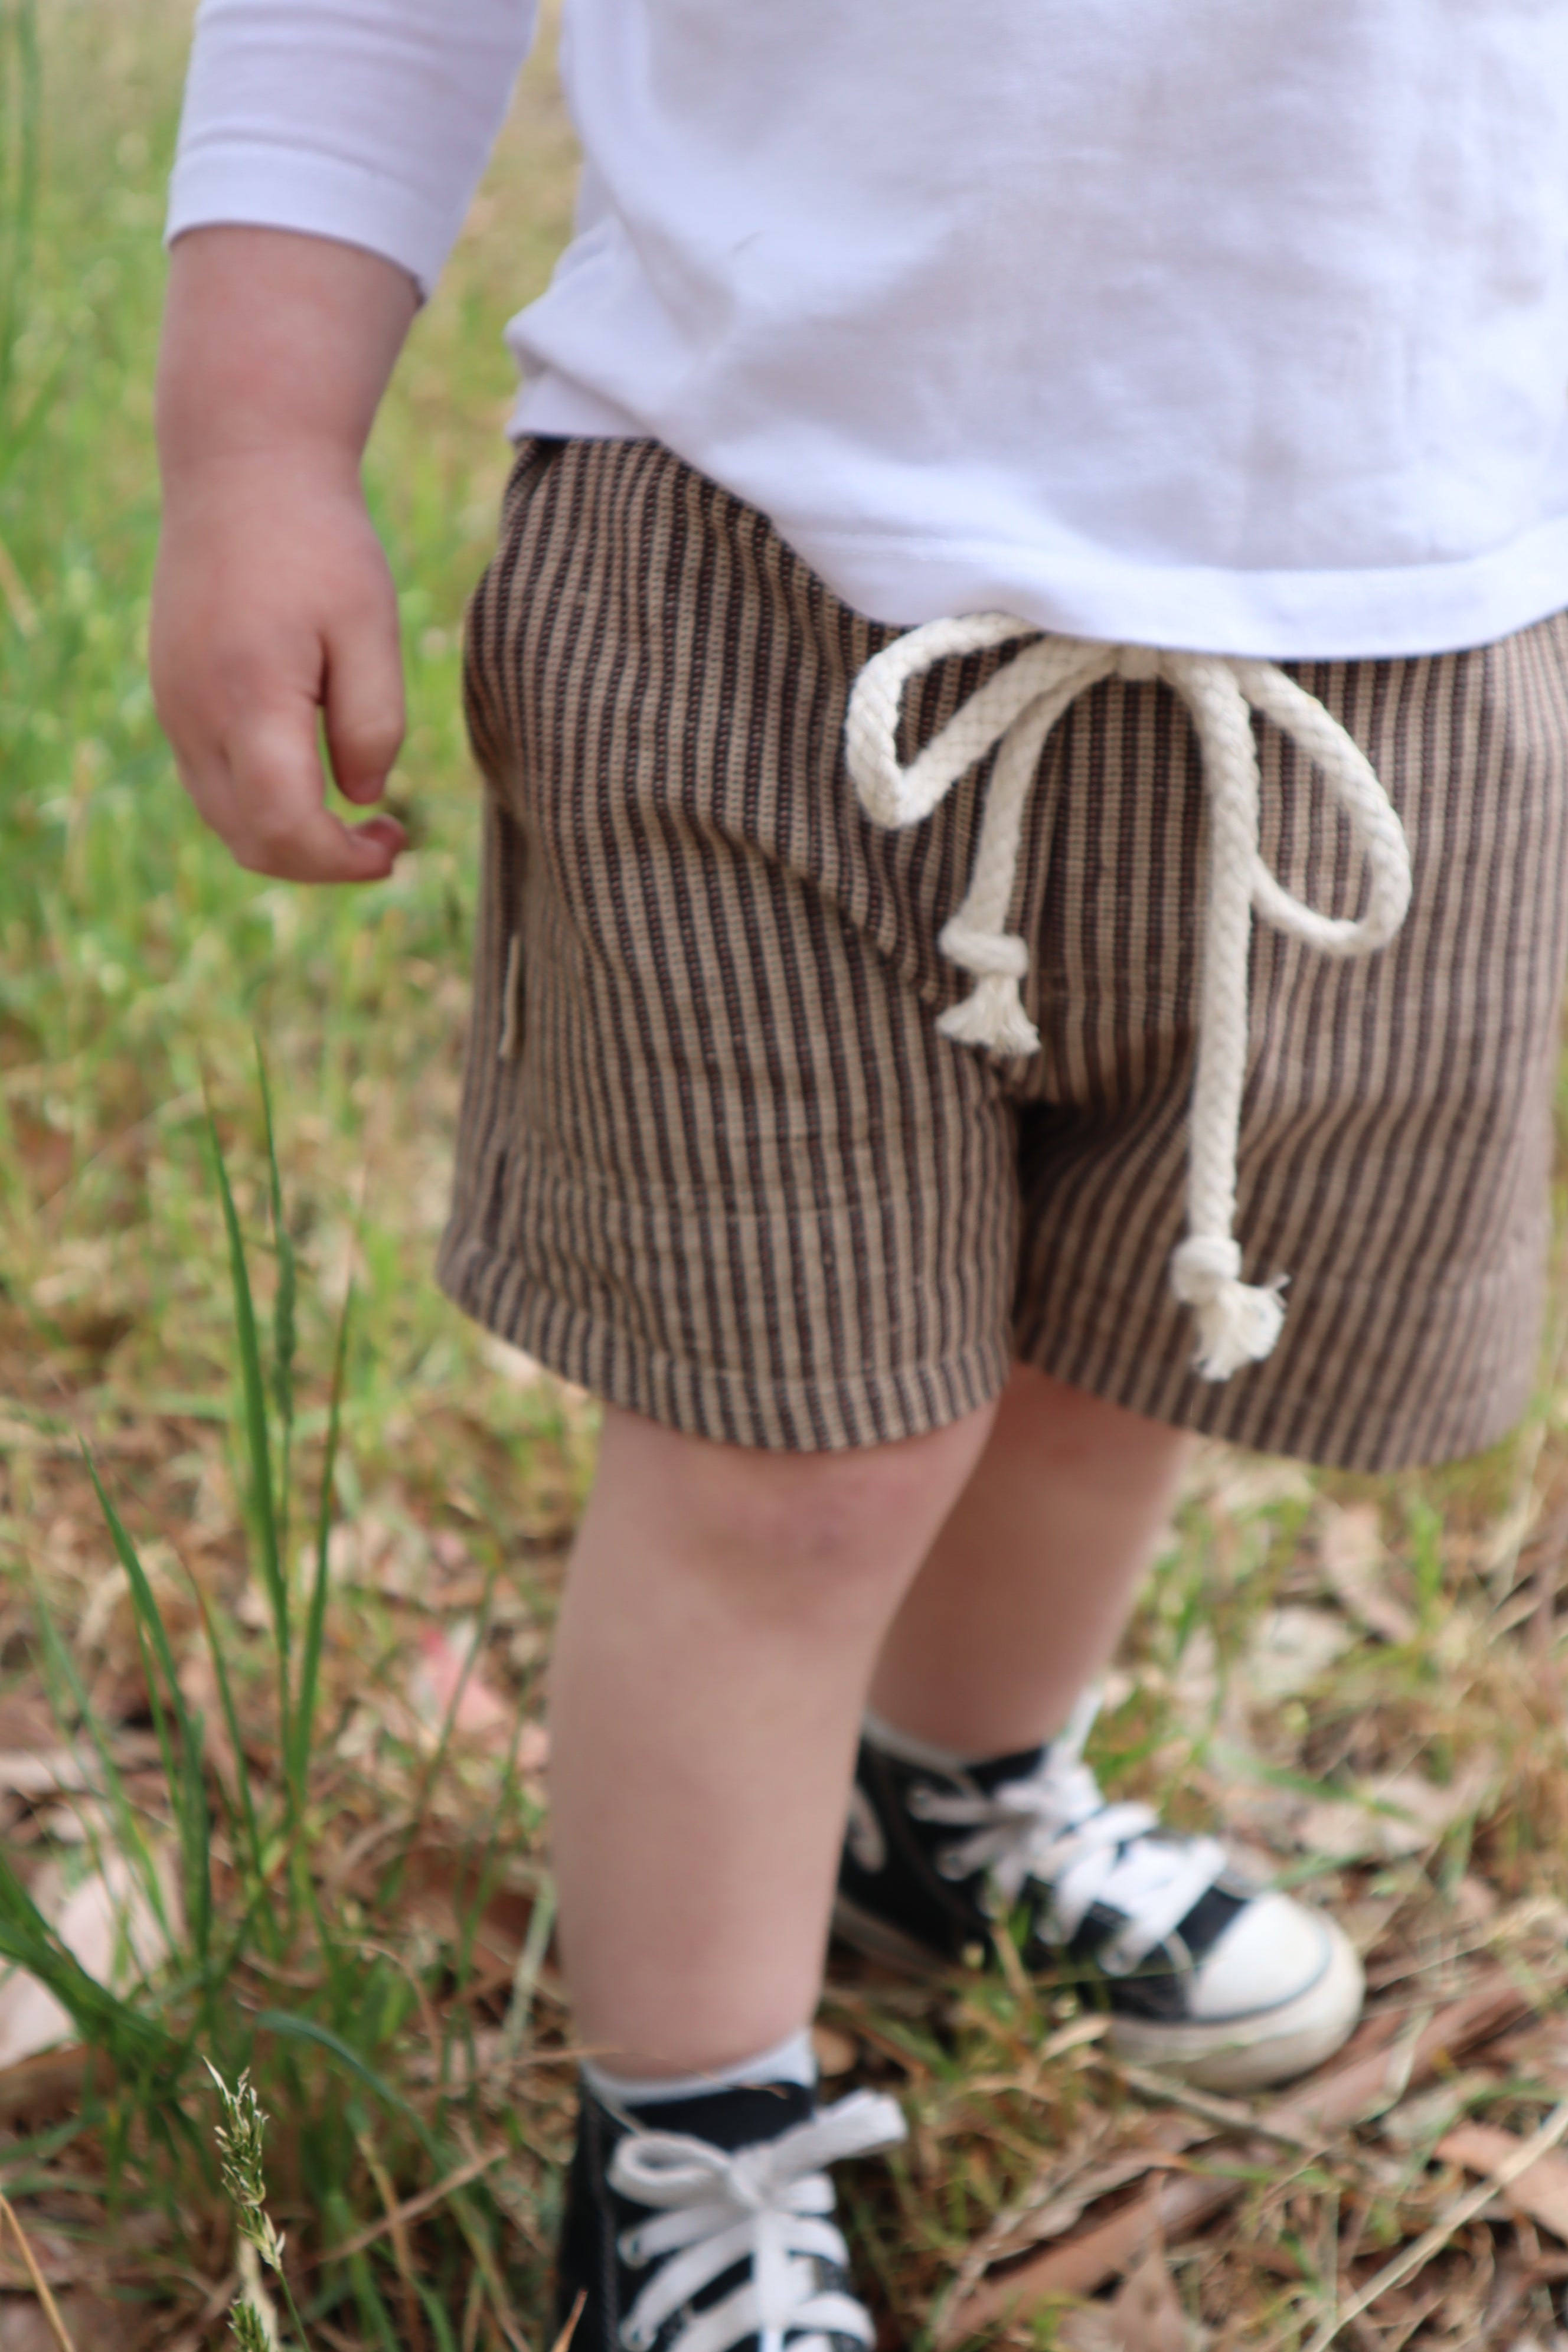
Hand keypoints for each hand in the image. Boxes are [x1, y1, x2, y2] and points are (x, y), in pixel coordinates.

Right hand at [153, 449, 407, 880]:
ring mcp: (175, 709)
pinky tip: (315, 778)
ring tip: (359, 817)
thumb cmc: (319, 543)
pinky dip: (263, 806)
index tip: (395, 844)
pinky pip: (212, 784)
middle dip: (321, 862)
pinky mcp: (173, 698)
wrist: (241, 471)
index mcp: (249, 695)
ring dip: (291, 839)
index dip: (341, 861)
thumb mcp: (372, 626)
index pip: (283, 825)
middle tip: (388, 839)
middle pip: (249, 841)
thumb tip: (363, 798)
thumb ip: (373, 722)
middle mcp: (196, 713)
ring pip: (226, 820)